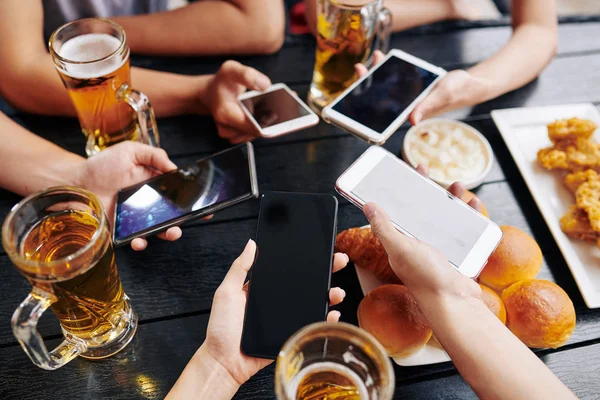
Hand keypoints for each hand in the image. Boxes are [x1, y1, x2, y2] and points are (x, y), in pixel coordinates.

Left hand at [74, 141, 182, 250]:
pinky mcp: (123, 230)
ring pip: (158, 230)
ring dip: (167, 233)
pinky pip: (136, 239)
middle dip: (184, 220)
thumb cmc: (102, 165)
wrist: (75, 181)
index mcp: (154, 184)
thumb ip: (155, 156)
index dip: (192, 200)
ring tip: (171, 232)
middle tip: (189, 220)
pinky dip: (139, 243)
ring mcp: (136, 218)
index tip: (205, 205)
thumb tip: (175, 168)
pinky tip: (139, 241)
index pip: (177, 194)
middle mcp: (148, 203)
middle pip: (172, 215)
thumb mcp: (131, 151)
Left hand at [202, 240, 348, 385]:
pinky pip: (310, 323)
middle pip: (305, 283)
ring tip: (336, 291)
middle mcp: (276, 301)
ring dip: (328, 294)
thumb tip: (251, 245)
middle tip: (337, 262)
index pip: (287, 270)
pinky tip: (331, 313)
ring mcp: (285, 317)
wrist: (224, 362)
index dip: (303, 260)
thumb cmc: (221, 329)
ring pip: (312, 302)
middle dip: (324, 272)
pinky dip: (324, 318)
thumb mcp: (226, 292)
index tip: (318, 250)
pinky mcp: (291, 333)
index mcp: (262, 289)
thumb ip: (239, 268)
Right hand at [205, 60, 271, 143]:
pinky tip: (269, 115)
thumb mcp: (231, 69)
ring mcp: (232, 134)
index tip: (279, 114)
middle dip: (270, 122)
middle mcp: (227, 128)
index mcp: (225, 113)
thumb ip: (247, 75)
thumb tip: (265, 85)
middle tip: (284, 112)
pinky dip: (263, 126)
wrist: (213, 93)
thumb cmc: (223, 82)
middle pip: (256, 133)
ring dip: (268, 125)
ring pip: (257, 135)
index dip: (267, 123)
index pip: (251, 126)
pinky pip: (254, 135)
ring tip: (276, 112)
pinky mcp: (238, 136)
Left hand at [355, 52, 493, 124]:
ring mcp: (408, 94)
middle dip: (368, 82)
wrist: (469, 83)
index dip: (370, 102)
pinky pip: (396, 77)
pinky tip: (383, 57)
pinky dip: (389, 68)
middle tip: (360, 68)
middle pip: (381, 95)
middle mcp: (406, 104)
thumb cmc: (457, 91)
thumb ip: (426, 107)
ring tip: (374, 57)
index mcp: (411, 112)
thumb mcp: (442, 96)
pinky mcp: (411, 85)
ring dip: (378, 72)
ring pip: (386, 84)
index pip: (385, 110)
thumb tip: (412, 121)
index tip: (360, 90)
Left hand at [362, 165, 482, 300]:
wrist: (455, 303)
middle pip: (424, 209)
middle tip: (432, 174)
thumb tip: (368, 205)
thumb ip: (384, 228)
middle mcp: (420, 242)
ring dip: (452, 200)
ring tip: (458, 187)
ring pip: (447, 216)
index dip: (402, 190)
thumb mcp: (400, 248)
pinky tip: (475, 206)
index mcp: (403, 239)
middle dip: (428, 190)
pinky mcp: (460, 253)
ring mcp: (441, 247)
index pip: (400, 209)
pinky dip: (472, 217)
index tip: (408, 173)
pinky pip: (467, 230)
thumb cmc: (425, 278)